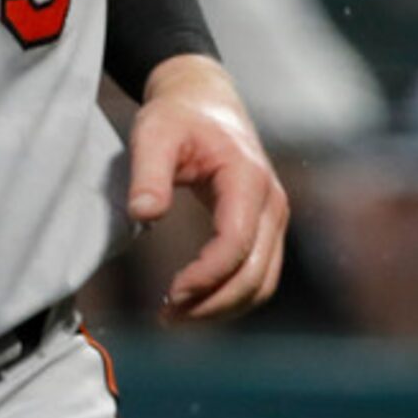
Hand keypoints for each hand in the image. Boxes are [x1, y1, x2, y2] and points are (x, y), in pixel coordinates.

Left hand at [126, 54, 289, 322]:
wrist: (204, 101)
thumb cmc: (177, 116)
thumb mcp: (152, 133)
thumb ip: (148, 174)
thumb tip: (144, 215)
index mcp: (247, 180)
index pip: (236, 244)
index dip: (206, 276)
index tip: (170, 294)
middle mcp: (272, 204)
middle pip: (254, 274)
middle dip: (213, 302)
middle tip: (166, 317)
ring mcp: (274, 218)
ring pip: (261, 282)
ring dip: (222, 306)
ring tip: (175, 316)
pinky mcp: (265, 227)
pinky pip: (257, 273)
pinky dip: (230, 295)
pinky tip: (193, 301)